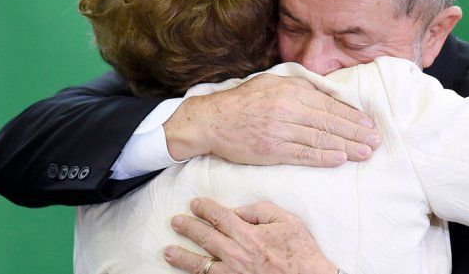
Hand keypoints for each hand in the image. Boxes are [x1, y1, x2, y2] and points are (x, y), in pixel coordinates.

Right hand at [163, 73, 379, 166]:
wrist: (213, 120)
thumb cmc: (245, 100)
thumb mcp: (274, 82)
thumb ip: (301, 88)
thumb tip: (329, 94)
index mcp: (291, 91)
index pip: (329, 105)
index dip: (352, 116)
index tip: (369, 124)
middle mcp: (288, 109)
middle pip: (329, 122)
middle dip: (356, 132)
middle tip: (376, 141)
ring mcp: (280, 130)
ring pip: (320, 139)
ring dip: (346, 147)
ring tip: (365, 152)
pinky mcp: (272, 150)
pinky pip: (303, 154)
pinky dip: (323, 157)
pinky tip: (340, 159)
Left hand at [164, 198, 337, 273]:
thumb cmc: (301, 251)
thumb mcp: (287, 221)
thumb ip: (261, 210)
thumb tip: (239, 210)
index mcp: (248, 235)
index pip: (219, 217)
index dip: (205, 209)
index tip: (194, 203)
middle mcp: (236, 255)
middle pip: (205, 238)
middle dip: (188, 228)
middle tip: (175, 222)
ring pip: (201, 265)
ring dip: (182, 257)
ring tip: (168, 252)